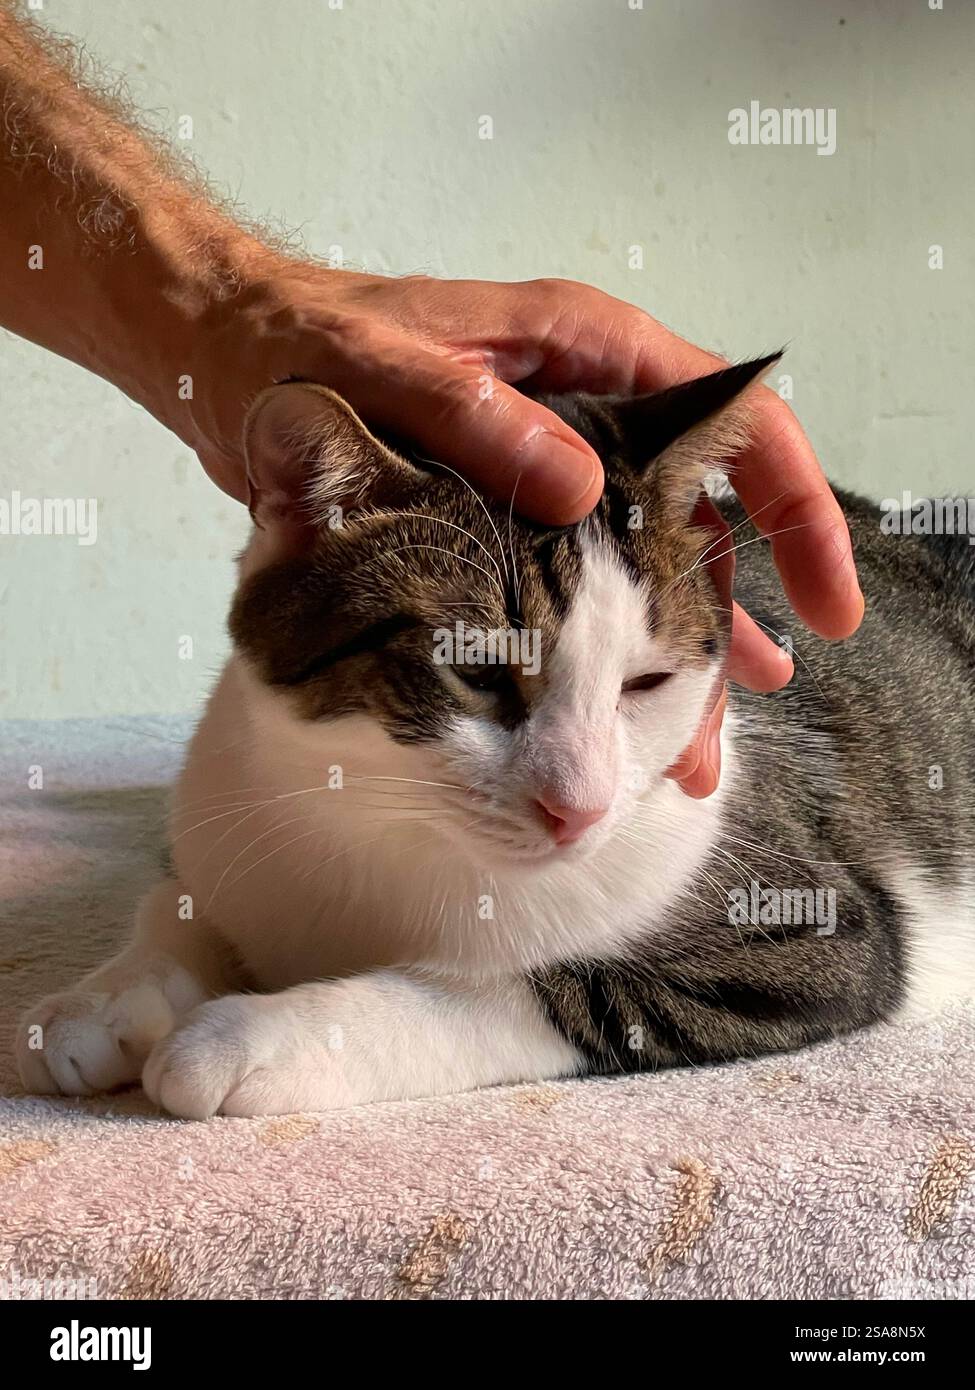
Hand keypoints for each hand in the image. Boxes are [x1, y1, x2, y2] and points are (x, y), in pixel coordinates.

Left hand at [186, 265, 863, 794]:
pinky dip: (600, 652)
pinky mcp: (507, 517)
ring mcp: (549, 468)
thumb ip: (485, 419)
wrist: (230, 353)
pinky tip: (613, 715)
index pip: (735, 422)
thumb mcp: (388, 369)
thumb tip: (582, 487)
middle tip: (753, 706)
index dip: (797, 508)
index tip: (825, 598)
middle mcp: (586, 412)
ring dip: (672, 652)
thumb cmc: (300, 338)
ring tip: (690, 746)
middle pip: (701, 514)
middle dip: (736, 612)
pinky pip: (580, 589)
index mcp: (588, 352)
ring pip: (643, 564)